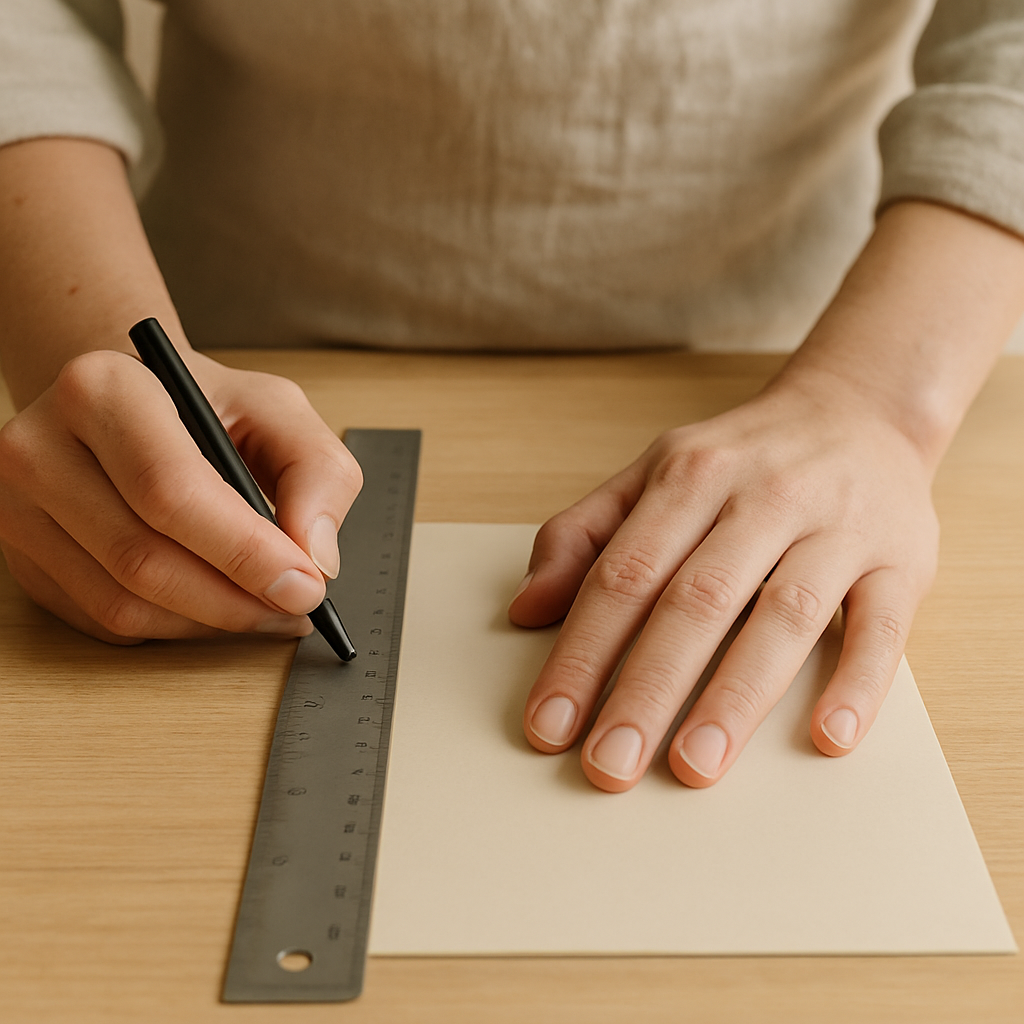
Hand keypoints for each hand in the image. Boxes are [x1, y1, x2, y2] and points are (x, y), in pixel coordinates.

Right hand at [0, 349, 360, 642]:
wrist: (129, 407)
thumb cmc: (204, 407)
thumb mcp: (276, 410)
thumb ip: (317, 471)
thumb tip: (315, 556)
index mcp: (105, 389)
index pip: (170, 491)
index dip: (244, 551)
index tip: (307, 584)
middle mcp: (40, 448)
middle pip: (142, 559)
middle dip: (236, 600)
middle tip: (298, 605)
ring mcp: (19, 509)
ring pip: (123, 604)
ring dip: (210, 623)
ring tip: (268, 608)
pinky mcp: (24, 559)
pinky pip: (105, 622)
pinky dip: (175, 628)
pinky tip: (217, 605)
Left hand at [509, 373, 938, 790]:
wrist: (860, 410)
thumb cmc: (742, 459)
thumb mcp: (654, 473)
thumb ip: (584, 534)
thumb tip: (526, 608)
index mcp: (690, 476)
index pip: (622, 574)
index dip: (580, 652)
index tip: (549, 725)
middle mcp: (763, 496)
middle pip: (695, 601)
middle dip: (646, 688)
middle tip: (608, 764)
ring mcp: (837, 527)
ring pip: (782, 615)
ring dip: (735, 696)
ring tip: (693, 766)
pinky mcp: (900, 560)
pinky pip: (882, 625)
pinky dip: (858, 681)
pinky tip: (828, 736)